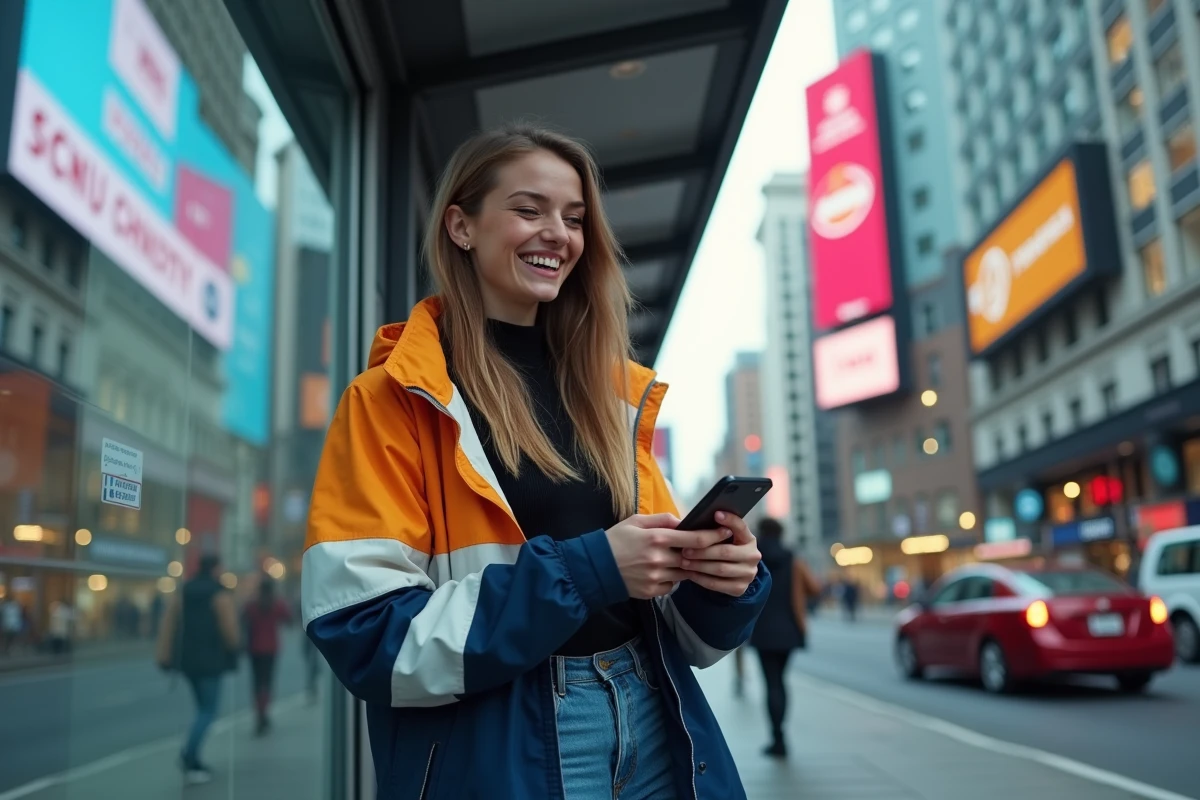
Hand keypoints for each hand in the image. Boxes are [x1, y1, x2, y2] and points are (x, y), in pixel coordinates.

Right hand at [606, 514, 732, 599]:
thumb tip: (683, 521)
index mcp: (656, 538)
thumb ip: (662, 520)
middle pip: (694, 558)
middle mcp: (658, 559)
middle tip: (712, 548)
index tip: (725, 532)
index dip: (713, 535)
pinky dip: (674, 578)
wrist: (595, 568)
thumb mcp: (636, 521)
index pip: (694, 538)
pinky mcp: (652, 591)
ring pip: (685, 573)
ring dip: (688, 566)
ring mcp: (656, 577)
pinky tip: (665, 571)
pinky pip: (673, 585)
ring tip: (685, 558)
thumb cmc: (616, 540)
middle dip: (704, 553)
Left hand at [679, 511, 761, 596]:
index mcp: (749, 539)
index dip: (730, 520)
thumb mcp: (726, 538)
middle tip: (684, 549)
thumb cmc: (725, 549)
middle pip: (725, 552)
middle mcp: (752, 556)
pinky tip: (690, 573)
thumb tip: (701, 520)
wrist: (735, 575)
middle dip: (703, 551)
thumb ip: (717, 529)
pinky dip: (701, 579)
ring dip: (699, 565)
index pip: (741, 527)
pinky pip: (717, 584)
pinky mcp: (739, 588)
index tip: (716, 514)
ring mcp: (748, 574)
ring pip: (720, 569)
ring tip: (684, 561)